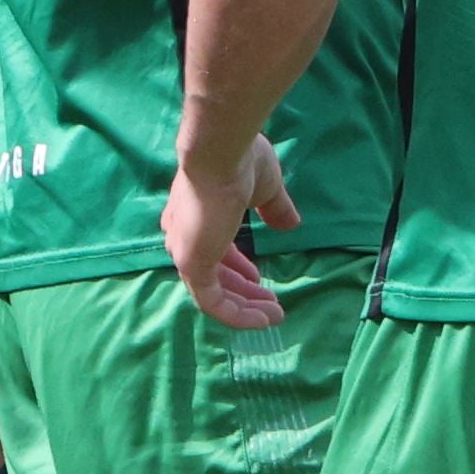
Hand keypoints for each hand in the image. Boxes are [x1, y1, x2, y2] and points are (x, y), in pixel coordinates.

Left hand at [161, 138, 294, 330]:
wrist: (221, 153)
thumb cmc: (241, 163)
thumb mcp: (265, 189)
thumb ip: (275, 208)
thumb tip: (291, 225)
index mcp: (194, 215)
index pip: (212, 249)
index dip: (236, 267)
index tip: (258, 277)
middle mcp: (183, 235)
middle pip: (214, 275)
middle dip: (244, 291)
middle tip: (271, 302)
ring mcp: (185, 251)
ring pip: (214, 292)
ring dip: (245, 307)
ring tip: (274, 316)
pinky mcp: (192, 265)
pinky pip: (213, 303)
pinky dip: (237, 315)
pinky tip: (263, 320)